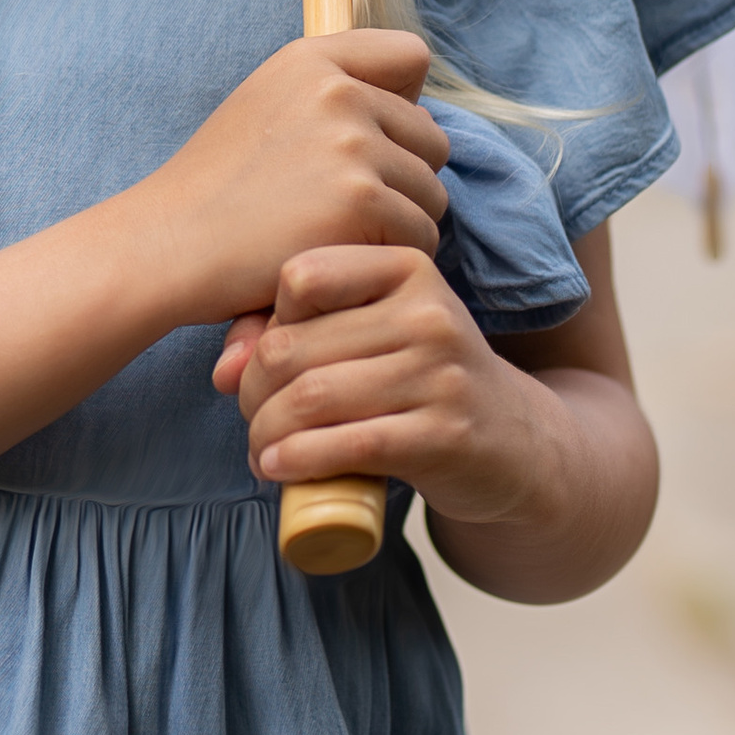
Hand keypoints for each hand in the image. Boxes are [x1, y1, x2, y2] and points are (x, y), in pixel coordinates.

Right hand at [128, 32, 449, 335]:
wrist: (169, 244)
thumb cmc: (218, 190)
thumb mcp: (265, 105)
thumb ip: (335, 89)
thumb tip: (422, 108)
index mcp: (312, 59)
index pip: (411, 56)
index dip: (402, 104)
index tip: (361, 143)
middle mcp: (337, 90)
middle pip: (431, 139)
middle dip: (402, 179)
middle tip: (344, 210)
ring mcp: (352, 144)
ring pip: (431, 194)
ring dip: (398, 225)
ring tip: (337, 238)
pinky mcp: (362, 201)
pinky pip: (420, 237)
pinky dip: (387, 260)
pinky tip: (340, 261)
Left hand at [211, 249, 562, 527]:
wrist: (515, 442)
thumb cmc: (421, 378)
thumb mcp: (373, 335)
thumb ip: (296, 331)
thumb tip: (219, 369)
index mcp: (407, 266)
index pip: (301, 275)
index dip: (264, 323)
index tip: (260, 360)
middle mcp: (428, 311)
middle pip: (294, 345)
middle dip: (251, 390)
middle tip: (250, 417)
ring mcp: (442, 372)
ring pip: (313, 396)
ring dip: (265, 432)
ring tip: (259, 449)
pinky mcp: (446, 434)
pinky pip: (351, 443)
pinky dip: (298, 460)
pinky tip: (276, 468)